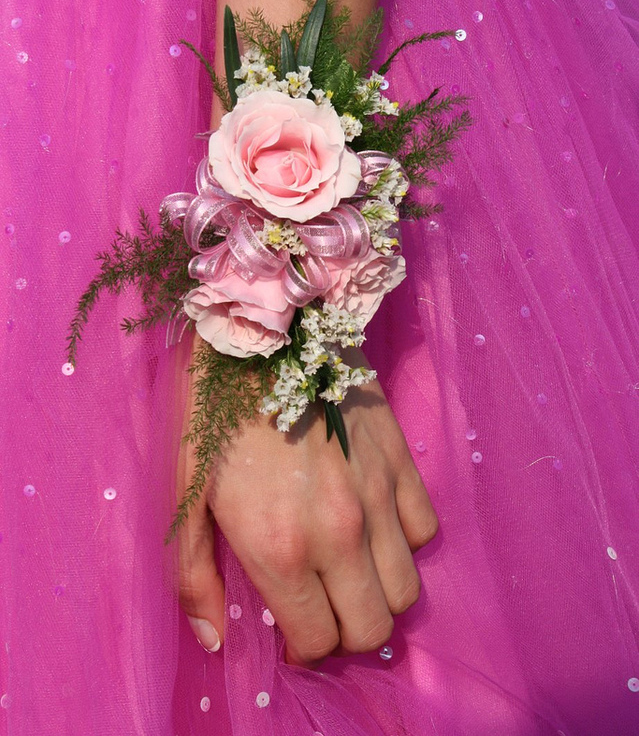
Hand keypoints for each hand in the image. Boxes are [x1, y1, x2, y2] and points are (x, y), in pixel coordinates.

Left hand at [177, 339, 437, 665]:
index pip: (320, 640)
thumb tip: (212, 640)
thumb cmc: (211, 415)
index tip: (294, 635)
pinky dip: (403, 541)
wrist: (259, 333)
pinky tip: (374, 524)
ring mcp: (377, 495)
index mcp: (280, 547)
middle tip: (323, 608)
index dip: (306, 650)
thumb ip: (194, 576)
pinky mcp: (400, 460)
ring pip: (407, 589)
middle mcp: (340, 532)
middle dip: (346, 632)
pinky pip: (425, 529)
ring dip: (379, 594)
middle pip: (373, 627)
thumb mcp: (184, 496)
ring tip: (350, 572)